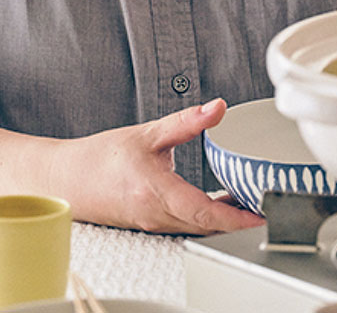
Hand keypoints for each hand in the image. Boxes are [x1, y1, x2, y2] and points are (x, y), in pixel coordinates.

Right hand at [51, 98, 264, 234]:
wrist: (67, 180)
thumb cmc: (101, 159)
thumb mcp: (147, 133)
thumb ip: (185, 121)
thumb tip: (217, 108)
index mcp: (155, 192)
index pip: (205, 213)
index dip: (237, 218)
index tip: (262, 213)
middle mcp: (157, 215)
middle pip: (208, 227)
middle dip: (241, 220)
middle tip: (269, 203)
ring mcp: (155, 224)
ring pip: (199, 228)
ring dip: (226, 219)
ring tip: (251, 200)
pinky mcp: (153, 224)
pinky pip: (187, 225)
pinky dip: (208, 217)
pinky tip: (221, 202)